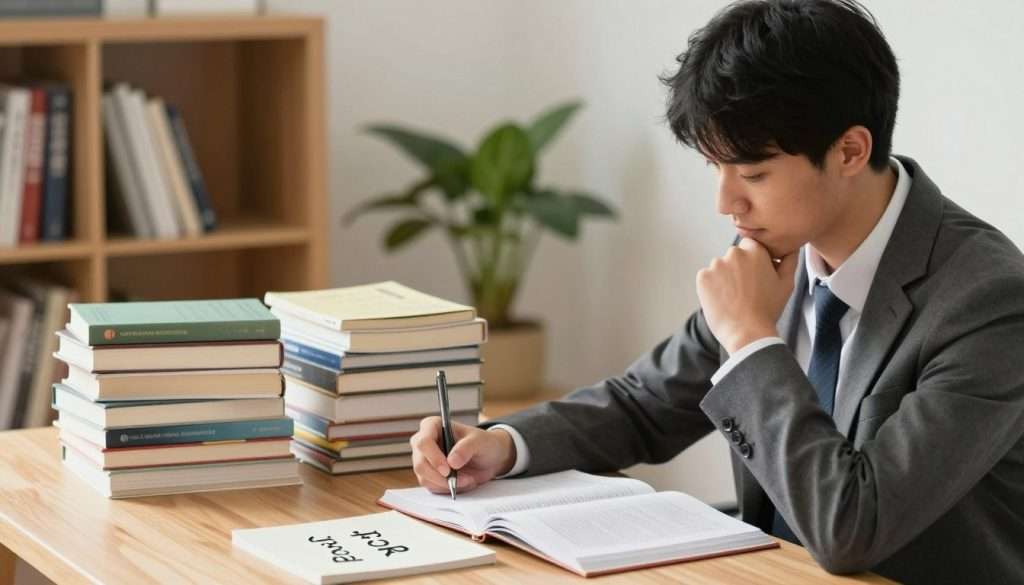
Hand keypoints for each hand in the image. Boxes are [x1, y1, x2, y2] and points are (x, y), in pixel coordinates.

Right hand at [410, 417, 515, 493]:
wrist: (488, 458)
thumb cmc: (482, 443)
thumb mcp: (479, 442)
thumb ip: (466, 448)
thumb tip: (452, 461)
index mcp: (433, 426)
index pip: (423, 441)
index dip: (433, 457)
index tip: (448, 469)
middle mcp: (424, 442)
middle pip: (420, 463)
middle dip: (440, 476)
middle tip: (460, 480)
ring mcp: (424, 460)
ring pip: (424, 478)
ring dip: (446, 483)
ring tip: (467, 479)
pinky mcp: (428, 475)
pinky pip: (431, 486)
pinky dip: (447, 488)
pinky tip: (461, 482)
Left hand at [695, 238, 798, 352]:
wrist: (747, 333)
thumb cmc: (768, 310)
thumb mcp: (786, 283)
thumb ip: (789, 260)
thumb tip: (791, 247)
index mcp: (755, 251)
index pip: (750, 246)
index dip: (753, 261)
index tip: (755, 276)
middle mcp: (734, 253)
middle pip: (734, 256)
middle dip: (738, 268)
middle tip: (746, 291)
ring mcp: (716, 265)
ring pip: (719, 268)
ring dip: (724, 278)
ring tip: (734, 298)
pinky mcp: (703, 277)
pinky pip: (707, 278)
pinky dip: (712, 287)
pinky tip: (723, 301)